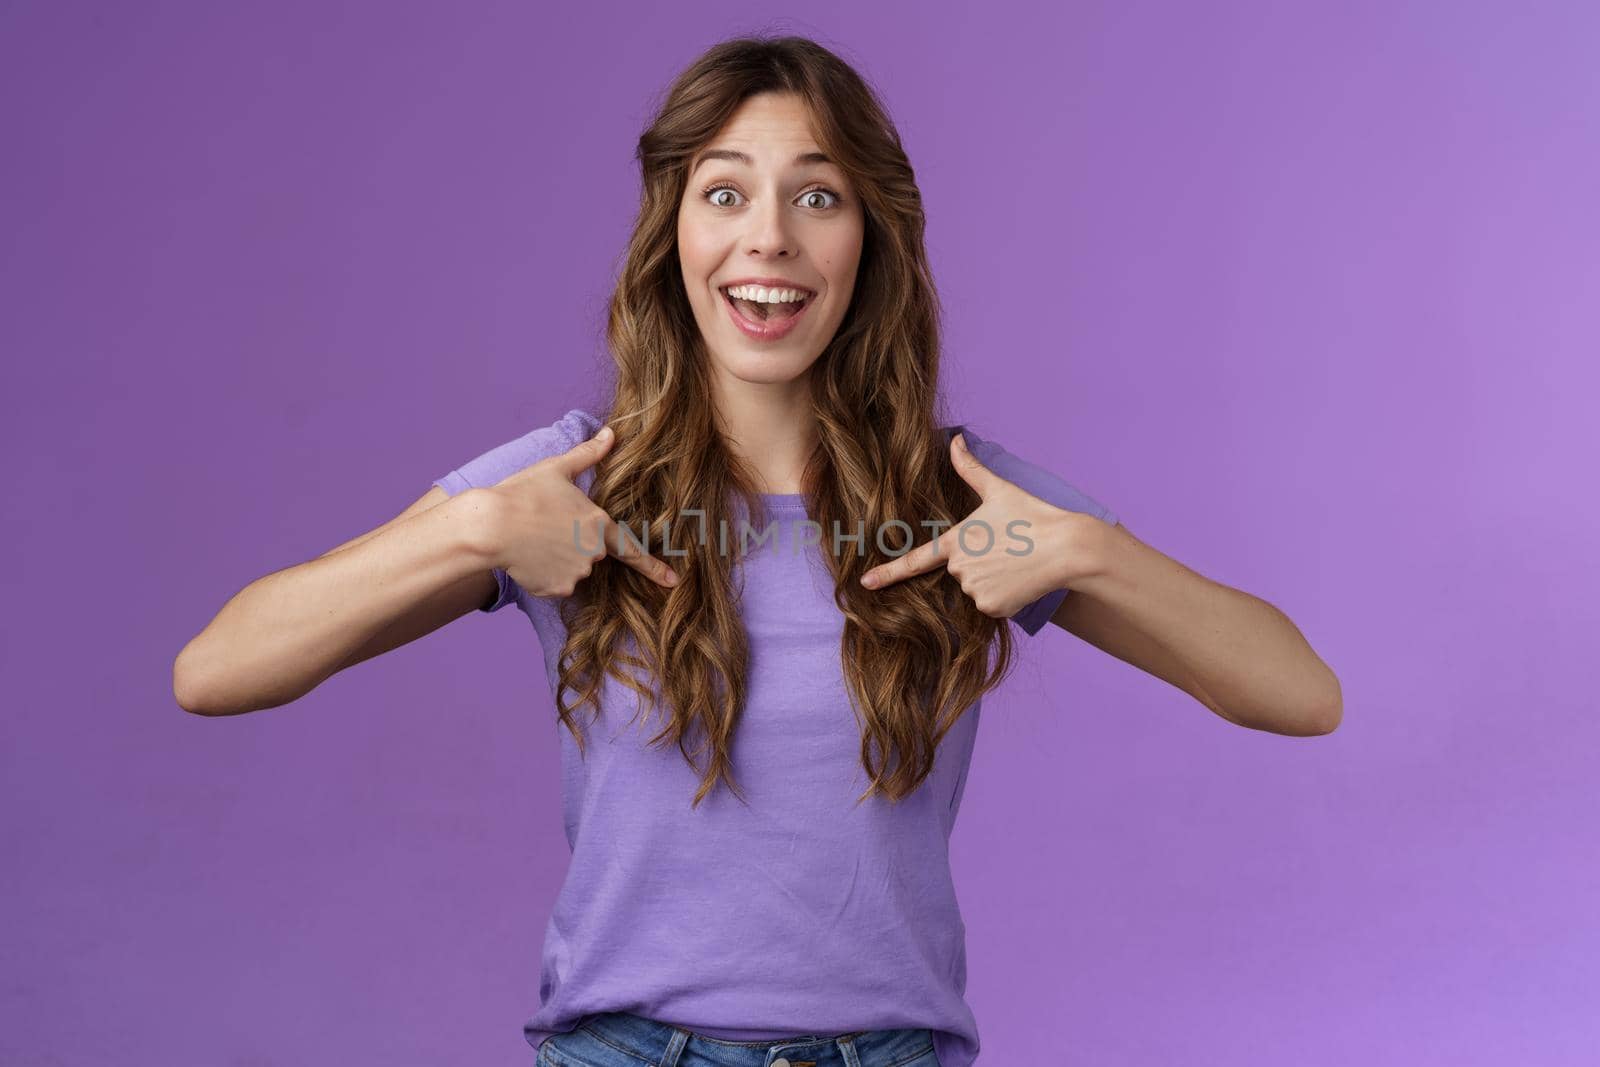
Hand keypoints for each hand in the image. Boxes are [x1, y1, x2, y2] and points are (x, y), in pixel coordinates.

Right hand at [484, 425, 679, 597]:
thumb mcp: (557, 468)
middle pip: (590, 553)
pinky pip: (555, 584)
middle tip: (545, 528)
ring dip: (557, 560)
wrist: (490, 526)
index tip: (673, 580)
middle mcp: (594, 552)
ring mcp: (576, 573)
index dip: (654, 566)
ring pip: (572, 570)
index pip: (632, 548)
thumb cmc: (523, 493)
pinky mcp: (557, 588)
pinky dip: (543, 575)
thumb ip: (588, 455)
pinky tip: (527, 558)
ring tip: (533, 541)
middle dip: (573, 544)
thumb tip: (611, 432)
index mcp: (599, 522)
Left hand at [858, 433, 1094, 617]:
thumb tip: (956, 438)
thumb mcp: (999, 489)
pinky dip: (1006, 596)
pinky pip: (993, 605)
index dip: (888, 573)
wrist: (1068, 548)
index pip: (915, 561)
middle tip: (1007, 548)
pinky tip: (1022, 580)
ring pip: (977, 590)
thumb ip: (970, 468)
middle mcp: (960, 569)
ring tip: (1018, 563)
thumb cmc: (1034, 515)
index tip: (865, 583)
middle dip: (980, 563)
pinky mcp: (994, 608)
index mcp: (956, 541)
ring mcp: (976, 590)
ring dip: (994, 580)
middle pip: (961, 572)